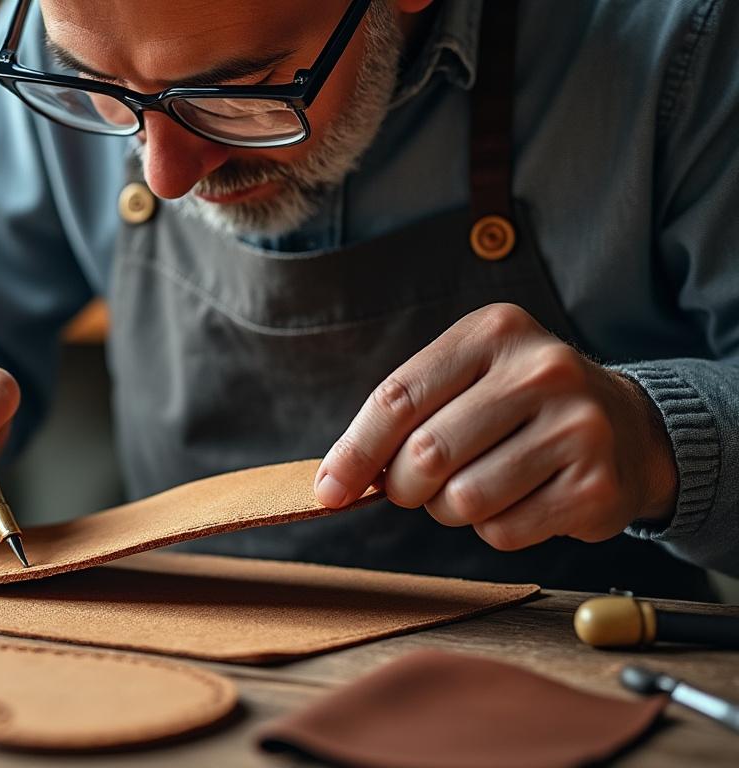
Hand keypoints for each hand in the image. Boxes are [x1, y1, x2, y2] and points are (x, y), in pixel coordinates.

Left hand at [314, 303, 677, 550]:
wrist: (626, 426)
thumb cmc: (516, 405)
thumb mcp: (463, 380)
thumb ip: (401, 416)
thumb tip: (334, 480)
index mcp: (494, 332)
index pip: (398, 398)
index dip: (354, 452)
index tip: (329, 489)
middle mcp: (541, 371)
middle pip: (426, 455)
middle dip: (404, 486)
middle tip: (417, 486)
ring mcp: (577, 428)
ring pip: (462, 500)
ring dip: (449, 509)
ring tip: (478, 484)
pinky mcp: (596, 487)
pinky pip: (503, 532)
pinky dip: (494, 527)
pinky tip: (522, 498)